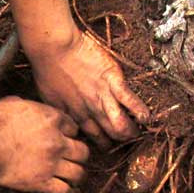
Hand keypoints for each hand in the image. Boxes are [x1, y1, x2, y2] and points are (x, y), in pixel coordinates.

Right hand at [0, 96, 89, 192]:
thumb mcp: (12, 103)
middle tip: (76, 159)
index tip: (67, 138)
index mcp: (52, 119)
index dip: (71, 133)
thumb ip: (26, 104)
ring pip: (79, 173)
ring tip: (77, 180)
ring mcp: (52, 162)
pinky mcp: (42, 181)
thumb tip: (23, 105)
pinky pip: (65, 192)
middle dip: (81, 156)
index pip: (73, 127)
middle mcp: (58, 141)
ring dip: (79, 177)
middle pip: (83, 151)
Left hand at [27, 28, 149, 148]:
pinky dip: (139, 110)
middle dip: (121, 140)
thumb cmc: (47, 69)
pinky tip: (146, 117)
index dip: (105, 143)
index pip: (94, 138)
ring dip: (130, 130)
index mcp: (75, 115)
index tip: (111, 144)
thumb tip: (64, 118)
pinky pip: (129, 99)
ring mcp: (102, 96)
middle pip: (110, 134)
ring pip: (120, 123)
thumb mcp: (49, 98)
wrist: (52, 48)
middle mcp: (90, 110)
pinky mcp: (111, 80)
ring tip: (139, 131)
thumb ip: (62, 110)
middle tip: (130, 139)